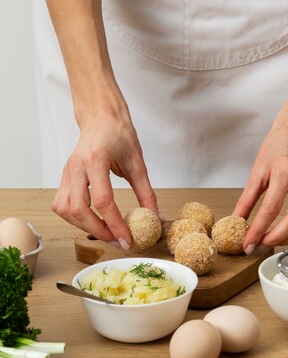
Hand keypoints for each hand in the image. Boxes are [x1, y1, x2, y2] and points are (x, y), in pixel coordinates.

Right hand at [52, 109, 157, 246]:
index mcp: (96, 160)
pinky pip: (61, 204)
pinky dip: (74, 217)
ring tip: (105, 232)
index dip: (115, 224)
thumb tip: (155, 218)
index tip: (127, 239)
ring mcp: (67, 172)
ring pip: (65, 210)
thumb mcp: (138, 163)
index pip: (103, 201)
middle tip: (117, 240)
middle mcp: (76, 167)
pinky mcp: (64, 176)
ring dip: (83, 226)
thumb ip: (146, 192)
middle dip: (98, 230)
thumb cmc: (119, 134)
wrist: (101, 116)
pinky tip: (90, 219)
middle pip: (79, 210)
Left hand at [233, 112, 287, 251]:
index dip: (259, 230)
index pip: (272, 208)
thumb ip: (247, 198)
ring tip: (273, 241)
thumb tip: (235, 221)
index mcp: (286, 170)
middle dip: (276, 238)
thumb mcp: (258, 170)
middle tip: (260, 246)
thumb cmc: (279, 146)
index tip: (248, 243)